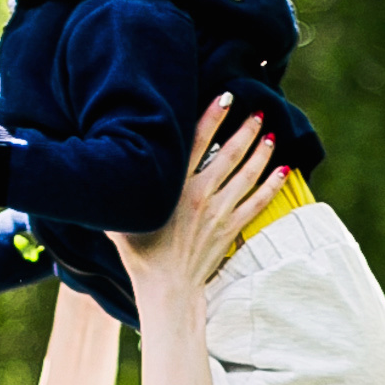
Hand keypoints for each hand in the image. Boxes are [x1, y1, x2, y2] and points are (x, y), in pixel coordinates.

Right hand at [113, 97, 276, 300]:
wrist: (165, 287)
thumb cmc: (139, 252)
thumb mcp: (121, 217)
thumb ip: (120, 190)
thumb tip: (100, 165)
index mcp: (174, 186)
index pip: (197, 142)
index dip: (213, 116)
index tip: (227, 97)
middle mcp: (199, 194)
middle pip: (229, 154)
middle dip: (245, 130)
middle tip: (258, 110)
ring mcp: (218, 212)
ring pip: (246, 175)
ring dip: (261, 152)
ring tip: (271, 133)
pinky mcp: (229, 230)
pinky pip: (257, 203)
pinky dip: (272, 186)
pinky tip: (284, 171)